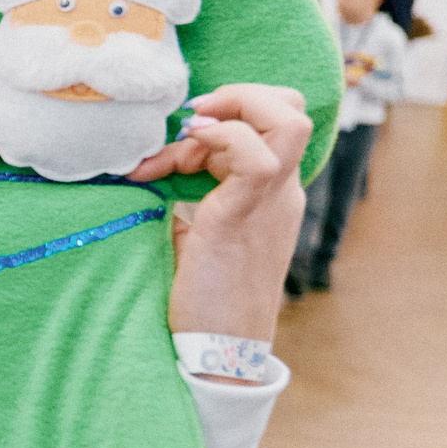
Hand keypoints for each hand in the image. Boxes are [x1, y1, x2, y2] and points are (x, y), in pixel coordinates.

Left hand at [126, 83, 311, 352]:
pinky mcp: (243, 215)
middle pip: (292, 109)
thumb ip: (193, 196)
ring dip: (230, 111)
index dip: (230, 115)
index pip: (273, 124)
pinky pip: (255, 153)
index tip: (182, 138)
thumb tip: (155, 164)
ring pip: (287, 118)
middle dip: (240, 96)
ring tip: (182, 143)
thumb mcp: (198, 234)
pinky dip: (216, 140)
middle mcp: (280, 191)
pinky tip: (177, 164)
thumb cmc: (203, 297)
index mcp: (272, 194)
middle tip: (190, 123)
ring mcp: (270, 201)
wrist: (218, 350)